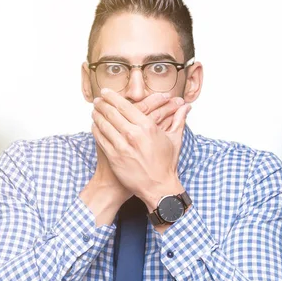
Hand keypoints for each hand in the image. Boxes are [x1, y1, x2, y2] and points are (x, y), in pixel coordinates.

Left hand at [91, 88, 191, 210]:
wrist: (158, 188)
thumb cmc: (166, 164)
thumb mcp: (174, 140)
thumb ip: (178, 120)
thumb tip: (187, 107)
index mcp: (148, 127)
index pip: (125, 106)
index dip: (112, 97)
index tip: (106, 92)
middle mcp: (133, 135)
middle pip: (111, 113)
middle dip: (102, 104)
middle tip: (97, 100)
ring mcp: (122, 146)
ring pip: (103, 124)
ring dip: (97, 115)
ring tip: (94, 111)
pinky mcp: (114, 157)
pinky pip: (101, 139)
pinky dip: (96, 130)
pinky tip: (95, 126)